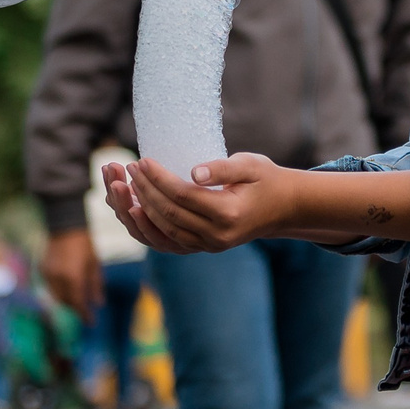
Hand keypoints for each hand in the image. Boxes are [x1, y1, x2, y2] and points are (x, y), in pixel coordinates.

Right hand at [40, 228, 99, 315]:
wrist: (65, 226)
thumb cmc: (84, 244)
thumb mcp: (94, 264)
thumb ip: (95, 284)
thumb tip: (99, 304)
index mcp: (73, 277)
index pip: (77, 303)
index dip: (84, 314)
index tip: (91, 322)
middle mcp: (58, 278)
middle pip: (65, 302)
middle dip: (75, 308)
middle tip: (84, 312)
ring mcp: (48, 274)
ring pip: (56, 297)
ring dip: (66, 302)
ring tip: (76, 302)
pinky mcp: (42, 270)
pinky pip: (50, 288)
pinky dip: (58, 292)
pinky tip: (66, 290)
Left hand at [105, 153, 291, 252]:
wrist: (284, 208)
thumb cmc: (266, 179)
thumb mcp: (251, 165)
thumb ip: (223, 168)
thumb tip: (195, 172)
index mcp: (229, 212)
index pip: (182, 195)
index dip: (159, 178)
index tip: (143, 160)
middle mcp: (218, 235)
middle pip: (169, 213)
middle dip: (144, 190)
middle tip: (129, 168)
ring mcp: (211, 246)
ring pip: (165, 231)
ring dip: (141, 209)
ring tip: (126, 187)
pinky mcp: (205, 248)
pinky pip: (170, 241)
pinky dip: (150, 227)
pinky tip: (135, 210)